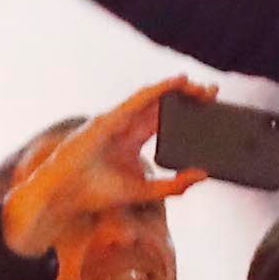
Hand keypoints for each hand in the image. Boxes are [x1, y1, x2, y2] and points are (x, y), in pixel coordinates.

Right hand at [1, 76, 206, 258]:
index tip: (210, 107)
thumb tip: (204, 174)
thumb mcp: (145, 190)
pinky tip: (176, 83)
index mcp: (132, 140)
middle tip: (213, 92)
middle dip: (187, 96)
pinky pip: (137, 100)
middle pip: (161, 105)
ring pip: (151, 98)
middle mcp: (125, 126)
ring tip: (200, 85)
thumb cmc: (97, 193)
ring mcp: (116, 120)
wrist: (66, 196)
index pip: (164, 119)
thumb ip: (175, 185)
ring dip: (176, 89)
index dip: (186, 111)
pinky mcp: (109, 119)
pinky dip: (158, 89)